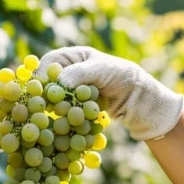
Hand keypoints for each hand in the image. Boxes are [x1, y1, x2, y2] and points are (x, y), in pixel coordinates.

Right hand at [35, 46, 183, 140]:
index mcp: (72, 57)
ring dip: (56, 110)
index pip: (49, 63)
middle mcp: (68, 74)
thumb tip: (59, 82)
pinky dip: (66, 120)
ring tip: (62, 118)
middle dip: (47, 97)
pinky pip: (64, 114)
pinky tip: (70, 126)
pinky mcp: (75, 108)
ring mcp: (71, 93)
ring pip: (54, 102)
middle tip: (48, 108)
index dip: (43, 76)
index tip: (45, 91)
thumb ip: (80, 73)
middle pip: (47, 84)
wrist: (140, 99)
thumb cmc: (123, 76)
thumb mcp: (102, 70)